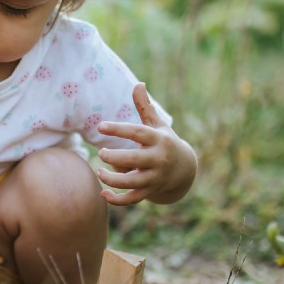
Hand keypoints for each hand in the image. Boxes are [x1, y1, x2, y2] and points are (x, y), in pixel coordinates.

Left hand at [95, 83, 196, 204]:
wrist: (184, 170)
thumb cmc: (164, 143)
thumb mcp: (157, 125)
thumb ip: (145, 107)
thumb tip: (138, 83)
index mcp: (158, 140)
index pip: (137, 133)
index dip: (119, 129)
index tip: (100, 126)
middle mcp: (158, 159)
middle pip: (134, 159)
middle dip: (115, 157)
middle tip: (101, 152)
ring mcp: (154, 178)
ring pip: (131, 182)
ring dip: (112, 179)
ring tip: (99, 170)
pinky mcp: (149, 192)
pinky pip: (132, 199)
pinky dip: (117, 200)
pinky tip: (103, 193)